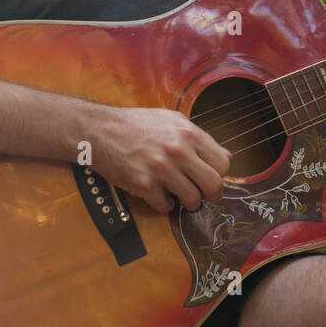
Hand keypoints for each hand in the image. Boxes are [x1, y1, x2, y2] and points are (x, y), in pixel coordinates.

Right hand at [89, 106, 231, 213]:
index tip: (210, 176)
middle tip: (203, 194)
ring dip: (188, 202)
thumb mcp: (172, 120)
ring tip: (178, 194)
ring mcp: (160, 169)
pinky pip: (165, 206)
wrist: (99, 129)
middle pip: (213, 185)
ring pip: (193, 200)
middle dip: (211, 194)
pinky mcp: (143, 184)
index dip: (219, 173)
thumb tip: (225, 158)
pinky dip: (164, 204)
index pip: (223, 163)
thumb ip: (199, 138)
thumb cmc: (136, 124)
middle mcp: (177, 150)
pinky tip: (158, 194)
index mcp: (188, 132)